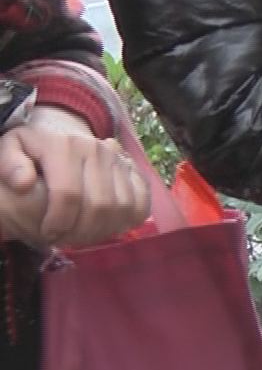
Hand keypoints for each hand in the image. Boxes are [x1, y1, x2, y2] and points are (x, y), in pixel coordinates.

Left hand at [0, 107, 149, 247]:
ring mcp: (121, 161)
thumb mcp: (10, 148)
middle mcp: (99, 150)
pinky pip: (141, 204)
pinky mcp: (135, 171)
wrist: (63, 129)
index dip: (59, 222)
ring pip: (123, 208)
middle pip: (100, 205)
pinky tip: (106, 227)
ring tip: (83, 236)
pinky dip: (127, 222)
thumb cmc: (34, 147)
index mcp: (65, 145)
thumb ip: (9, 165)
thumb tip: (23, 184)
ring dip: (103, 231)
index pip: (68, 194)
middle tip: (65, 240)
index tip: (48, 234)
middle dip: (82, 231)